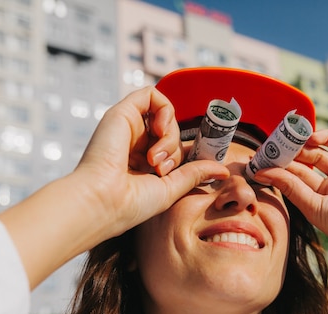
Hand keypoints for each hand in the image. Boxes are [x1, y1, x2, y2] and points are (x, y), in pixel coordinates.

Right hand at [72, 86, 229, 237]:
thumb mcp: (171, 187)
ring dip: (171, 135)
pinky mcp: (121, 113)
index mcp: (141, 163)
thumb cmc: (131, 203)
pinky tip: (159, 131)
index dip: (182, 154)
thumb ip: (195, 173)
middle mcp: (134, 143)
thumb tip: (223, 169)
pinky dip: (164, 110)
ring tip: (155, 158)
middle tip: (161, 168)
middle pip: (171, 131)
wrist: (104, 201)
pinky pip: (151, 94)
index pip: (172, 147)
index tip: (180, 170)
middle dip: (175, 150)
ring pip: (165, 115)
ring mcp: (128, 127)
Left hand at [254, 127, 327, 262]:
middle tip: (287, 140)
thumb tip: (260, 172)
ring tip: (311, 137)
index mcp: (326, 192)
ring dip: (327, 136)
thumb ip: (289, 186)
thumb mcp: (313, 206)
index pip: (303, 171)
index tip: (268, 152)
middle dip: (301, 147)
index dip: (286, 161)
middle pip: (319, 155)